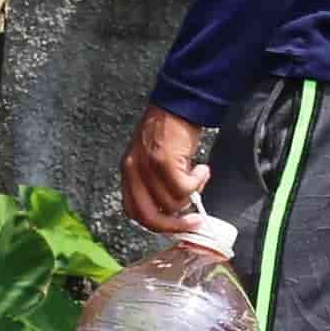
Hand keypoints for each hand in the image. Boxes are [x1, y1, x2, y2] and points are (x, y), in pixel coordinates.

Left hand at [121, 105, 212, 234]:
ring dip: (192, 194)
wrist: (179, 104)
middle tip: (194, 221)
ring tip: (198, 176)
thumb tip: (173, 212)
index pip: (134, 212)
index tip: (175, 226)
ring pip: (172, 203)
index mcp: (128, 173)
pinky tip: (201, 169)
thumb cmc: (169, 130)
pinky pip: (184, 188)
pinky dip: (198, 182)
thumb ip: (156, 186)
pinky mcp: (164, 161)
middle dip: (175, 224)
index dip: (157, 224)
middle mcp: (133, 171)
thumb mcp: (153, 161)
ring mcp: (147, 167)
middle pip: (149, 217)